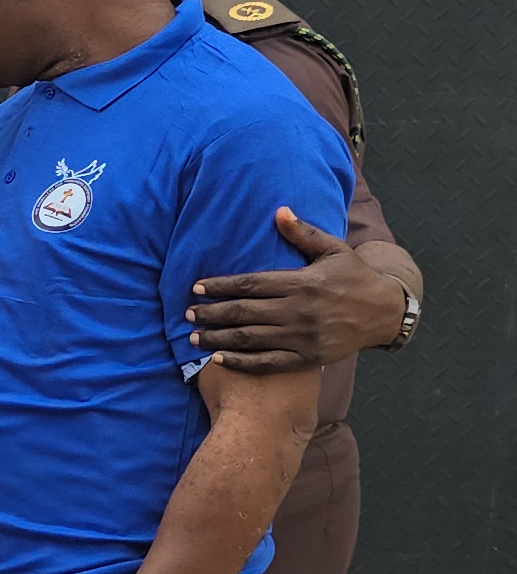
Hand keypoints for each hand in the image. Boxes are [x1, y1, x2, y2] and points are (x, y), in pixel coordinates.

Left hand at [186, 208, 400, 371]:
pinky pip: (268, 363)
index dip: (220, 286)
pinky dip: (242, 362)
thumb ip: (303, 233)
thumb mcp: (334, 250)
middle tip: (187, 313)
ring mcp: (303, 337)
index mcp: (302, 283)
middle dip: (212, 313)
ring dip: (218, 338)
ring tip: (193, 336)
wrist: (386, 312)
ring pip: (251, 339)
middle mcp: (299, 311)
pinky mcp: (308, 358)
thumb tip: (279, 211)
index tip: (197, 288)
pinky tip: (218, 359)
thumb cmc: (356, 277)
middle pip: (244, 312)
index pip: (251, 284)